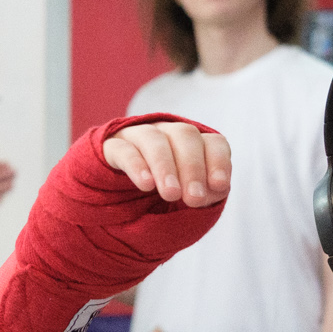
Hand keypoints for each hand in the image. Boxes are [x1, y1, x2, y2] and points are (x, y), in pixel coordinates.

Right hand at [102, 121, 231, 208]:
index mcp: (194, 143)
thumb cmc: (164, 193)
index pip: (214, 142)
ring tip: (171, 194)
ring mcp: (139, 135)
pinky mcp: (113, 146)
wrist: (116, 193)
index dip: (219, 162)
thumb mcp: (187, 196)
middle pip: (185, 135)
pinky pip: (123, 149)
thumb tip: (212, 191)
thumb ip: (204, 194)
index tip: (219, 186)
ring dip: (165, 166)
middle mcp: (169, 132)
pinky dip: (136, 165)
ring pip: (154, 139)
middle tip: (194, 199)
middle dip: (193, 168)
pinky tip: (145, 184)